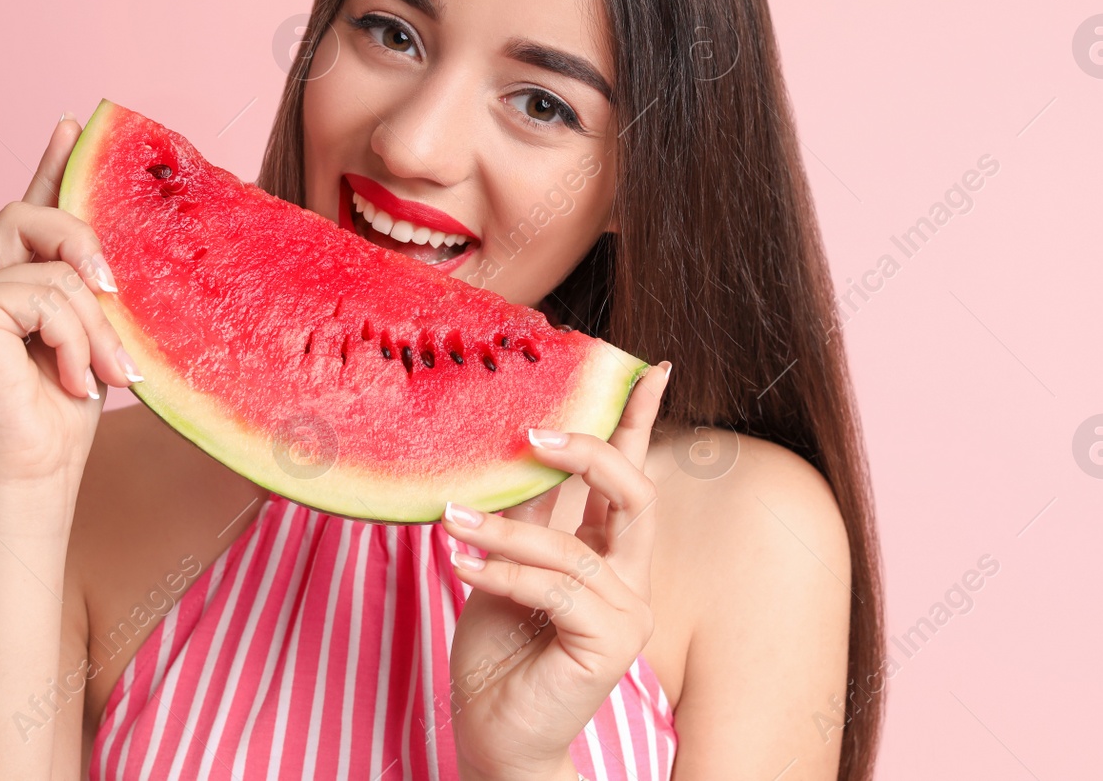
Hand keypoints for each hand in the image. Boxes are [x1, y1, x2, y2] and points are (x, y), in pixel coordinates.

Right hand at [0, 115, 138, 488]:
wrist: (33, 476)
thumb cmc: (63, 415)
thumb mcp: (95, 334)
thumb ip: (93, 286)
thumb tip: (119, 252)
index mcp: (11, 280)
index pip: (33, 208)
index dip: (53, 164)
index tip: (74, 123)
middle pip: (38, 215)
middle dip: (89, 249)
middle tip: (115, 298)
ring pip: (53, 265)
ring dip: (93, 323)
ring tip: (105, 372)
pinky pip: (43, 293)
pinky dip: (72, 338)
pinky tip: (70, 379)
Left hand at [444, 360, 672, 780]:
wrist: (495, 734)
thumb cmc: (501, 653)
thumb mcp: (507, 564)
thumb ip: (527, 515)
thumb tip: (518, 446)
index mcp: (610, 554)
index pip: (630, 476)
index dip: (640, 420)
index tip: (650, 368)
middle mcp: (631, 578)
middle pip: (635, 492)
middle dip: (588, 450)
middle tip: (530, 431)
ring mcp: (627, 613)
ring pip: (573, 547)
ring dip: (505, 528)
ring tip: (452, 518)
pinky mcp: (609, 645)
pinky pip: (554, 588)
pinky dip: (503, 571)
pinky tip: (461, 564)